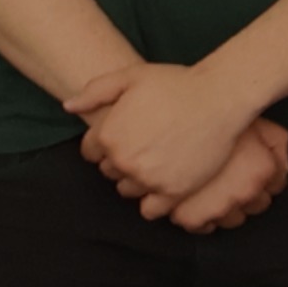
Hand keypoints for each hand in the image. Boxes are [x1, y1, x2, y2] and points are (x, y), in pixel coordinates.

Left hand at [77, 62, 264, 213]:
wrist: (219, 97)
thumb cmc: (175, 83)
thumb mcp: (130, 76)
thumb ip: (95, 91)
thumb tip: (68, 106)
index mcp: (108, 134)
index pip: (91, 152)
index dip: (105, 143)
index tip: (124, 135)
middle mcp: (123, 160)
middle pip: (109, 172)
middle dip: (121, 160)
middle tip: (144, 146)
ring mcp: (148, 178)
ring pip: (128, 191)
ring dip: (136, 180)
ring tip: (155, 162)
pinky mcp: (173, 192)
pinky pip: (151, 210)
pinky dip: (153, 201)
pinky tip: (163, 183)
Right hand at [153, 116, 287, 234]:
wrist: (165, 125)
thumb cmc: (210, 114)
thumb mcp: (252, 118)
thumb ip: (276, 141)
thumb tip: (285, 165)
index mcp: (263, 168)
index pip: (278, 183)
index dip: (269, 174)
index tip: (257, 168)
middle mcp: (245, 192)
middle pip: (257, 204)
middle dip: (249, 193)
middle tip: (233, 176)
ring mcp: (219, 207)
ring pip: (231, 218)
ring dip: (226, 207)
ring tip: (213, 188)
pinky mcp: (192, 216)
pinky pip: (202, 226)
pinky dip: (201, 219)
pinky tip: (196, 204)